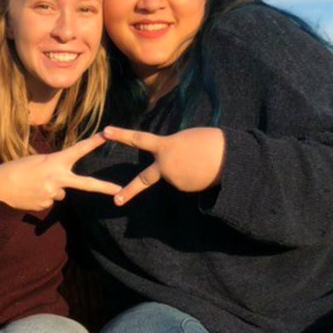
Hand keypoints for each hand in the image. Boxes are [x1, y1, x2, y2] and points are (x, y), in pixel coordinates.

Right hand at [0, 134, 120, 211]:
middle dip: (104, 187)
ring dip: (51, 190)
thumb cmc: (15, 170)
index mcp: (54, 161)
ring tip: (33, 185)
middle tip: (120, 190)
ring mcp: (52, 194)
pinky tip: (30, 194)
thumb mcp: (36, 161)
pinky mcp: (46, 206)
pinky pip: (50, 201)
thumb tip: (63, 188)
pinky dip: (42, 198)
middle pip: (86, 184)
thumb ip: (54, 169)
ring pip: (61, 193)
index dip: (93, 143)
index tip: (108, 135)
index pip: (78, 150)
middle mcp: (57, 178)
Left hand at [101, 126, 224, 205]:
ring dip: (187, 169)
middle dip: (129, 191)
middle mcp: (166, 166)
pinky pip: (186, 181)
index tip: (104, 131)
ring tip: (202, 161)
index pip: (138, 139)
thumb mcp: (187, 139)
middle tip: (116, 201)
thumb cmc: (210, 142)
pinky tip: (204, 171)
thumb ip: (172, 148)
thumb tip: (170, 160)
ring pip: (176, 175)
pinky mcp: (185, 189)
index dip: (121, 135)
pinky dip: (194, 176)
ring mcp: (175, 180)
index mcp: (165, 147)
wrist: (228, 159)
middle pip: (144, 180)